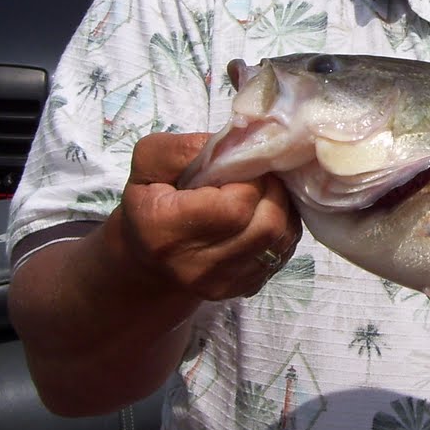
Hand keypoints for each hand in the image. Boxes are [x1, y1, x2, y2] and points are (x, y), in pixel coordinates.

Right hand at [112, 131, 301, 301]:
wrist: (147, 260)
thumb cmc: (149, 201)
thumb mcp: (150, 163)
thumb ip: (187, 147)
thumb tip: (237, 140)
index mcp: (165, 229)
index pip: (236, 205)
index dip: (252, 179)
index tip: (243, 165)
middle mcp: (195, 265)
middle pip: (266, 225)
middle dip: (273, 190)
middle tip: (260, 175)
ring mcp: (222, 283)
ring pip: (281, 239)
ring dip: (282, 207)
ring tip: (263, 191)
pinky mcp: (243, 289)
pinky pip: (283, 252)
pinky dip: (282, 227)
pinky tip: (263, 214)